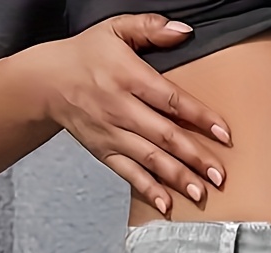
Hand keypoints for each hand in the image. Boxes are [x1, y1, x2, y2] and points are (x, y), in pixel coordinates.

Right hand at [19, 15, 230, 212]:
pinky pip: (128, 174)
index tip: (223, 133)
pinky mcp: (104, 152)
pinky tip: (166, 205)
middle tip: (220, 176)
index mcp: (128, 76)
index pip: (170, 99)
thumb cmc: (86, 54)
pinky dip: (147, 190)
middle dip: (194, 157)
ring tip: (201, 194)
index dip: (199, 116)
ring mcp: (112, 134)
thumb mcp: (115, 28)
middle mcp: (121, 108)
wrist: (47, 82)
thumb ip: (150, 28)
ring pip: (150, 159)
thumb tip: (185, 31)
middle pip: (164, 136)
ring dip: (177, 178)